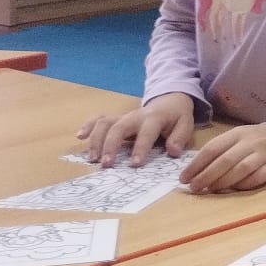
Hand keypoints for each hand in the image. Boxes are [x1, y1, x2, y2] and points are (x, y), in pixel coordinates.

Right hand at [80, 93, 195, 167]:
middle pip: (119, 127)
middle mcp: (135, 116)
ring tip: (92, 159)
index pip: (146, 133)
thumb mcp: (185, 124)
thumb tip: (172, 151)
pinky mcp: (116, 119)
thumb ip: (180, 137)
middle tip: (106, 165)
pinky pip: (99, 119)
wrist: (169, 100)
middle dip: (111, 145)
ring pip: (105, 123)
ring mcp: (123, 117)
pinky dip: (88, 126)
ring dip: (96, 140)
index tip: (135, 164)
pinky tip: (79, 137)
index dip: (141, 148)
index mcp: (155, 118)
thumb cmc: (176, 116)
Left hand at [180, 125, 265, 192]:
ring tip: (210, 190)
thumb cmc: (254, 141)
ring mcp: (263, 155)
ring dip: (222, 182)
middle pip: (225, 160)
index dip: (196, 164)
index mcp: (237, 134)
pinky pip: (256, 178)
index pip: (212, 148)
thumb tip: (196, 172)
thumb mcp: (236, 138)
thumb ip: (219, 151)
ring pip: (240, 170)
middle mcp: (250, 143)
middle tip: (194, 188)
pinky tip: (232, 190)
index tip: (184, 178)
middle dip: (206, 176)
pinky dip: (242, 185)